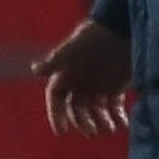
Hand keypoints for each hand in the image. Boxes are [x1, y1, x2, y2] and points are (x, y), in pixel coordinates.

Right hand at [33, 17, 131, 135]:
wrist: (124, 27)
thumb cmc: (96, 36)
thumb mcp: (75, 48)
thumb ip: (56, 60)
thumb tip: (34, 69)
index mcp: (66, 72)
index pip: (56, 98)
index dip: (56, 114)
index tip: (62, 130)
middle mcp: (80, 81)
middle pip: (76, 108)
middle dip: (82, 121)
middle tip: (91, 131)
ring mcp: (98, 84)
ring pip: (95, 110)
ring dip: (100, 121)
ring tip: (109, 128)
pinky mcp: (116, 85)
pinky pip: (114, 106)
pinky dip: (118, 116)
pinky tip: (123, 123)